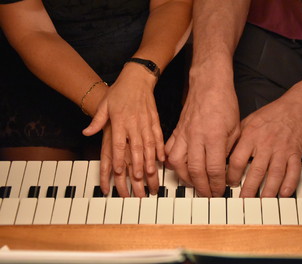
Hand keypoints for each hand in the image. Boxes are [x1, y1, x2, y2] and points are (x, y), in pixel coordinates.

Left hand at [83, 64, 163, 196]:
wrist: (137, 78)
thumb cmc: (119, 91)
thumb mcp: (104, 104)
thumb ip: (97, 121)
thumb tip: (86, 132)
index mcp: (120, 120)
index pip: (119, 143)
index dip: (119, 157)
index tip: (119, 170)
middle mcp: (134, 122)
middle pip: (136, 146)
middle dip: (138, 163)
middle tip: (139, 178)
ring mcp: (146, 122)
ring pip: (149, 143)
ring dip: (151, 158)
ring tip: (152, 171)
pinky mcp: (155, 120)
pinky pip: (158, 136)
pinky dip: (160, 147)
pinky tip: (162, 158)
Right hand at [165, 71, 239, 196]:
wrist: (208, 84)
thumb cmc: (224, 103)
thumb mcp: (235, 128)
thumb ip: (227, 150)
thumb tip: (223, 168)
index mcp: (214, 137)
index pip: (214, 169)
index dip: (217, 184)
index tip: (220, 191)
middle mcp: (196, 137)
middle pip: (195, 170)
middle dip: (202, 187)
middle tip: (208, 194)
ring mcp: (183, 134)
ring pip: (177, 163)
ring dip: (185, 178)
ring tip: (193, 183)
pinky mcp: (176, 131)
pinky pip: (168, 150)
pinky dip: (171, 162)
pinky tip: (178, 167)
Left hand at [227, 99, 301, 197]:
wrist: (293, 109)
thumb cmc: (267, 117)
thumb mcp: (245, 123)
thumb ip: (235, 140)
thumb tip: (221, 156)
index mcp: (250, 137)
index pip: (237, 160)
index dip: (231, 175)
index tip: (229, 184)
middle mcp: (265, 145)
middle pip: (255, 170)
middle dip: (249, 188)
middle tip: (243, 201)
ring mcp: (281, 150)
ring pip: (274, 174)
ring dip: (268, 190)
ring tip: (262, 202)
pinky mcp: (295, 153)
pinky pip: (293, 171)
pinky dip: (290, 183)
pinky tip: (284, 193)